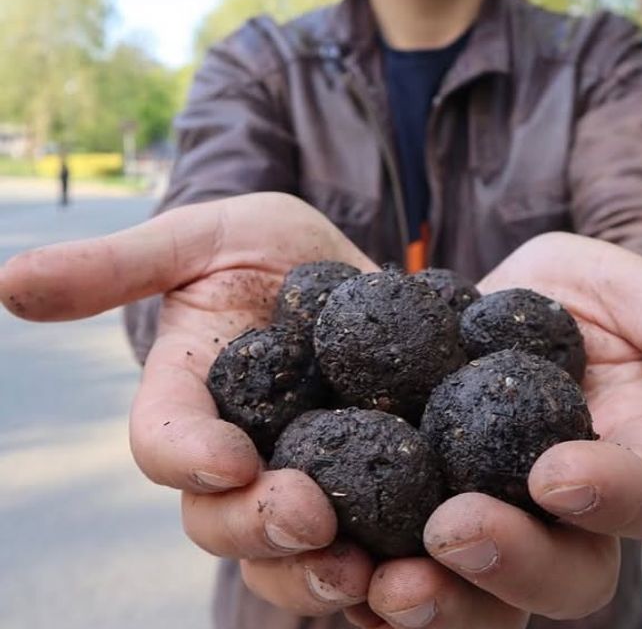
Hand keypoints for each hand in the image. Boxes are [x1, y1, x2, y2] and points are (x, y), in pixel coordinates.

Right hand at [0, 192, 380, 615]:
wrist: (340, 271)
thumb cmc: (261, 245)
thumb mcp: (200, 239)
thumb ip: (120, 265)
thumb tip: (8, 280)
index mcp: (191, 402)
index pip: (164, 443)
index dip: (186, 456)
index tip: (228, 456)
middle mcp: (239, 456)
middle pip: (226, 521)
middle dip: (262, 530)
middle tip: (312, 518)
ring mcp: (304, 476)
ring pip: (296, 556)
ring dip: (325, 574)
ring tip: (372, 573)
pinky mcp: (369, 485)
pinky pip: (373, 546)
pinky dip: (393, 569)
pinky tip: (428, 574)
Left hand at [343, 232, 641, 628]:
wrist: (483, 304)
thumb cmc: (566, 292)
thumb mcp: (625, 291)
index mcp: (622, 459)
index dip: (611, 493)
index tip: (558, 472)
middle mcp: (564, 515)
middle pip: (563, 573)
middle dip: (512, 561)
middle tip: (454, 531)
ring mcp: (494, 523)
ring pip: (481, 597)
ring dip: (438, 599)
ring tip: (381, 583)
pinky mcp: (423, 518)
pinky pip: (407, 571)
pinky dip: (372, 580)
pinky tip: (333, 566)